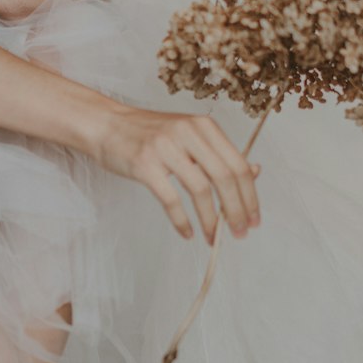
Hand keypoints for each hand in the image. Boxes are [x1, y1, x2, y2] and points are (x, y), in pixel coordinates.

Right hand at [88, 105, 261, 243]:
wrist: (106, 125)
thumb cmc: (149, 134)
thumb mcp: (189, 136)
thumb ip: (219, 153)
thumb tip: (256, 172)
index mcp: (203, 125)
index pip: (237, 163)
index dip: (250, 195)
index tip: (254, 218)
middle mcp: (187, 132)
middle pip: (224, 177)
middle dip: (236, 210)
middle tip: (240, 232)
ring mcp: (164, 147)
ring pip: (200, 190)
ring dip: (211, 220)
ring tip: (213, 237)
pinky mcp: (144, 164)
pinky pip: (170, 199)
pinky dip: (182, 220)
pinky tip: (188, 232)